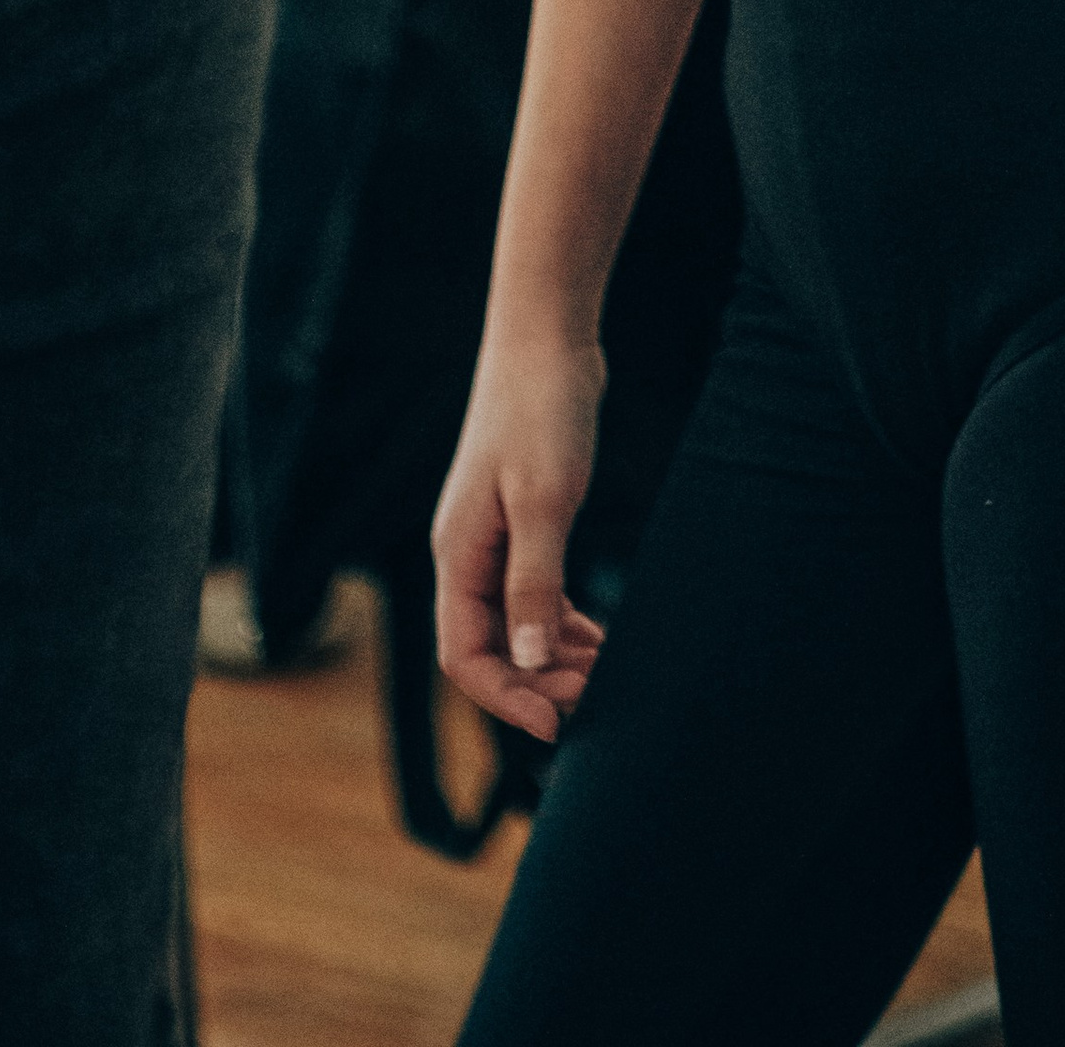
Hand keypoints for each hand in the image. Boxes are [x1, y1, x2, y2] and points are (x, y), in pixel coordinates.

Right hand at [431, 327, 609, 741]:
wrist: (547, 340)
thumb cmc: (541, 411)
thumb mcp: (543, 502)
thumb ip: (534, 585)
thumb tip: (532, 661)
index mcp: (458, 555)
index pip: (463, 656)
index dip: (505, 697)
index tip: (556, 725)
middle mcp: (467, 555)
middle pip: (489, 648)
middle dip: (538, 683)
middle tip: (597, 698)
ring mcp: (492, 539)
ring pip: (514, 625)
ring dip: (555, 657)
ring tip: (606, 674)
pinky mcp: (522, 522)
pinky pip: (533, 595)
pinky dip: (563, 621)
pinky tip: (598, 635)